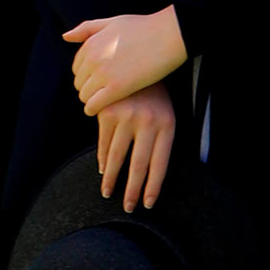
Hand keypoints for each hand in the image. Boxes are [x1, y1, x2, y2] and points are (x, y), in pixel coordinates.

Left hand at [64, 7, 187, 113]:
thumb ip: (88, 28)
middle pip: (79, 83)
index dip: (88, 75)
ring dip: (92, 99)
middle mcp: (93, 58)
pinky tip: (105, 108)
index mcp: (91, 43)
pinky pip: (93, 105)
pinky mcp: (116, 88)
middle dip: (90, 87)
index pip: (77, 68)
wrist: (169, 35)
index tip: (101, 79)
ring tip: (108, 99)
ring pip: (84, 96)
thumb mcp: (113, 22)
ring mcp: (103, 74)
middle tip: (106, 91)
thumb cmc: (145, 27)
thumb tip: (65, 36)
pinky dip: (95, 109)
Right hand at [97, 86, 176, 211]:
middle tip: (127, 208)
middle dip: (132, 191)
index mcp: (167, 124)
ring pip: (116, 157)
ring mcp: (126, 117)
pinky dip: (102, 159)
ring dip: (112, 179)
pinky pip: (103, 143)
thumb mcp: (165, 113)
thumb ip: (159, 140)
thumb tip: (149, 176)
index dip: (153, 187)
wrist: (137, 61)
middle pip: (138, 165)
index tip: (148, 204)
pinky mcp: (107, 112)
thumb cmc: (153, 94)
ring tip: (108, 193)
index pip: (160, 164)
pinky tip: (103, 170)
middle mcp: (147, 122)